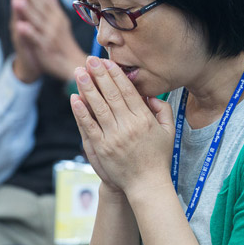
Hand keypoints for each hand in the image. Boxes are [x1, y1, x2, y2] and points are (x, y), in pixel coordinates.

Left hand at [10, 0, 87, 81]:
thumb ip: (51, 5)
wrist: (72, 64)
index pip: (44, 0)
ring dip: (27, 11)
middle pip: (41, 7)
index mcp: (57, 16)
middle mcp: (55, 23)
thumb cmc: (63, 42)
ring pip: (37, 21)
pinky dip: (29, 32)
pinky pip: (36, 39)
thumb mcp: (59, 21)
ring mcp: (50, 35)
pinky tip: (20, 26)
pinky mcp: (46, 48)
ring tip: (17, 1)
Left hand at [70, 56, 175, 195]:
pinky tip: (75, 98)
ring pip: (98, 106)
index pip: (128, 91)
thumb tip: (150, 95)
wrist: (147, 184)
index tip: (107, 62)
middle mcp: (129, 126)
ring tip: (79, 72)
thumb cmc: (158, 157)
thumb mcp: (169, 131)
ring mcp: (114, 137)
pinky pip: (89, 126)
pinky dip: (81, 112)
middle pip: (111, 94)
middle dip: (99, 75)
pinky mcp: (102, 148)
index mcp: (144, 119)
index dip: (116, 75)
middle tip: (90, 60)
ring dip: (87, 87)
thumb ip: (163, 110)